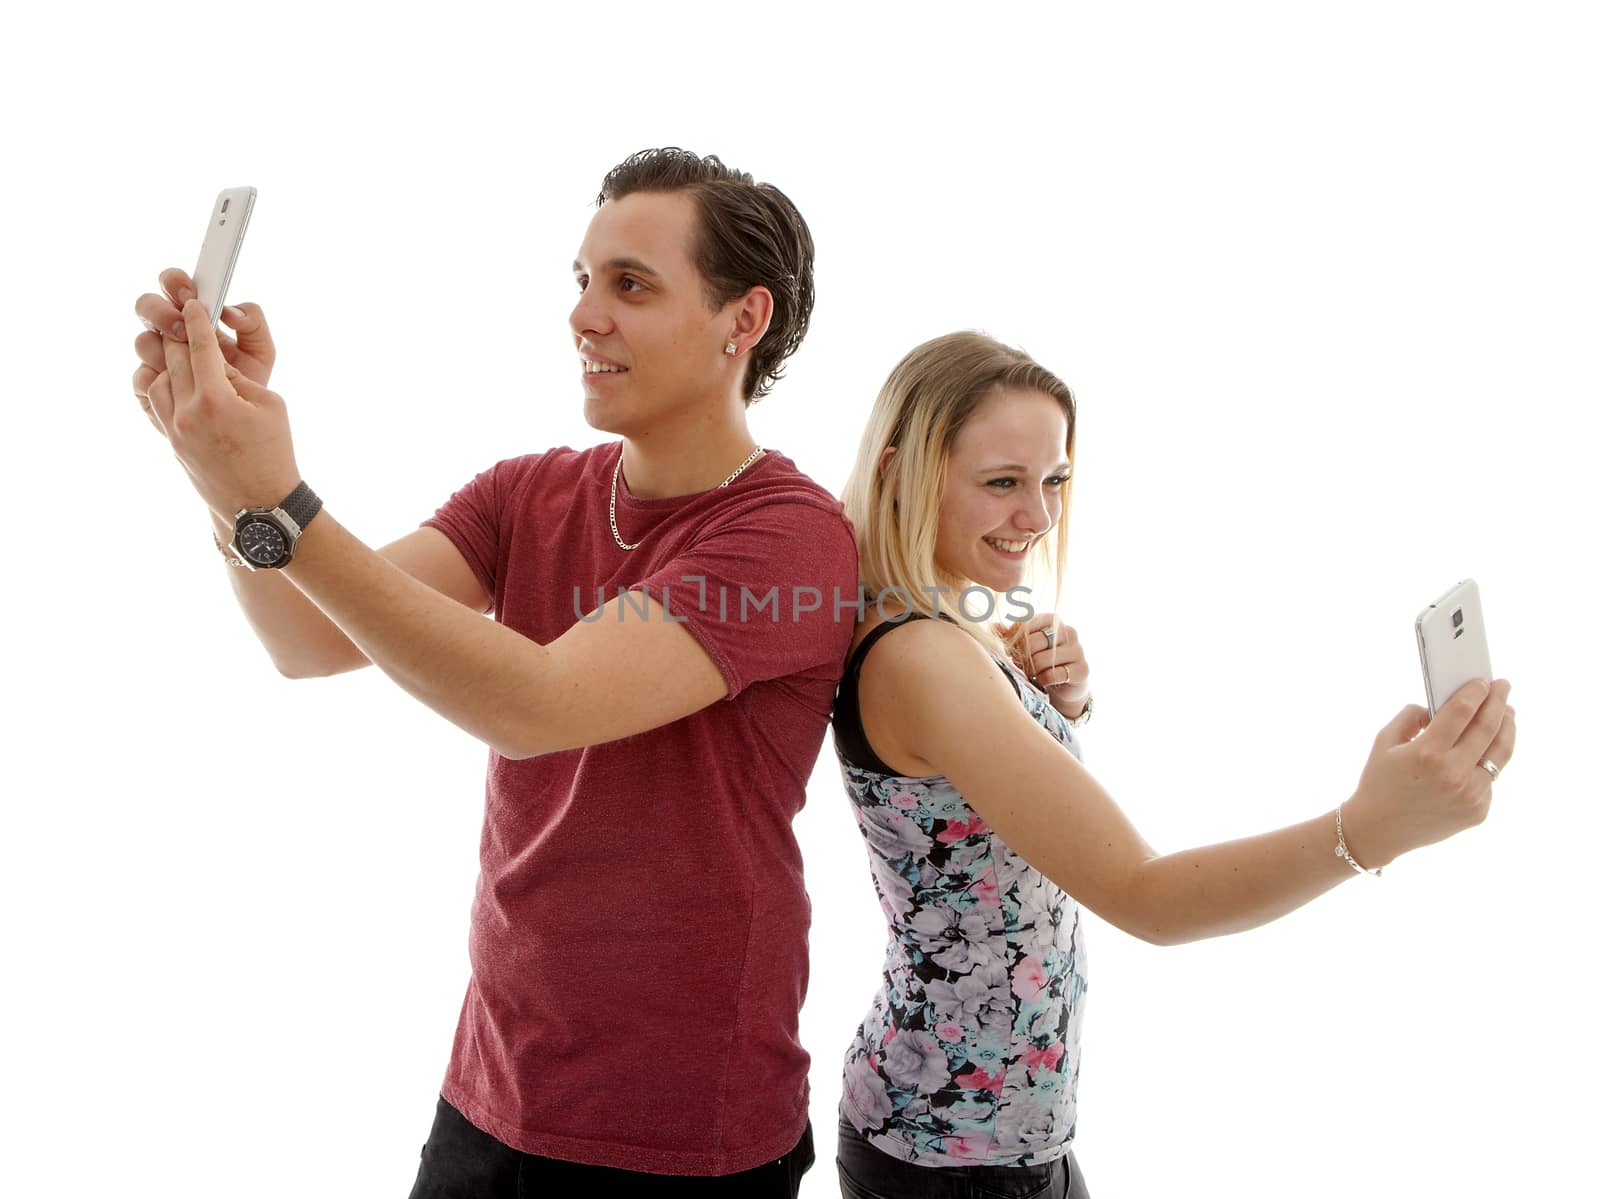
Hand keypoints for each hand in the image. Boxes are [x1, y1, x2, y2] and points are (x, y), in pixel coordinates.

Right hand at [132, 268, 274, 434]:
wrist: (246, 428)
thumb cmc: (252, 383)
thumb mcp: (261, 351)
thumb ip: (253, 324)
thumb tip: (230, 312)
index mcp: (194, 316)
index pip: (174, 285)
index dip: (176, 283)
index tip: (191, 295)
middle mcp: (169, 333)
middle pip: (146, 305)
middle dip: (162, 313)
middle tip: (181, 329)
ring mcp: (156, 360)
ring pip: (142, 341)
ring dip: (160, 347)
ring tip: (186, 362)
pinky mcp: (149, 388)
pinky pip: (141, 378)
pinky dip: (159, 380)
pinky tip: (180, 389)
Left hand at [142, 298, 300, 520]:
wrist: (261, 503)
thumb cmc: (275, 452)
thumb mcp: (269, 406)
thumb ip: (237, 377)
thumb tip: (213, 362)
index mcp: (216, 399)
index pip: (201, 347)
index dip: (198, 321)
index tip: (193, 304)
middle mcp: (188, 412)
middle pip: (174, 358)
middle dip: (181, 336)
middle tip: (188, 322)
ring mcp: (175, 429)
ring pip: (157, 378)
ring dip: (170, 362)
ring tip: (185, 355)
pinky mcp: (171, 441)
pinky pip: (156, 402)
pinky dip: (164, 385)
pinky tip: (178, 381)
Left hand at [1003, 612, 1090, 719]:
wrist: (1065, 685)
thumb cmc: (1041, 661)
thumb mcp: (1026, 647)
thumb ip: (1010, 636)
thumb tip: (993, 626)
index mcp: (1053, 620)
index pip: (1026, 625)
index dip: (1015, 641)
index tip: (1013, 651)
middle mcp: (1068, 631)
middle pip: (1033, 643)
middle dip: (1022, 658)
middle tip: (1021, 666)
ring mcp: (1078, 650)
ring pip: (1042, 659)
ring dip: (1032, 671)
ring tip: (1031, 674)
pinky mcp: (1082, 669)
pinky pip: (1054, 674)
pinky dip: (1044, 680)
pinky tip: (1043, 680)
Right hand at [1341, 678, 1517, 868]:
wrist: (1378, 830)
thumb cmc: (1378, 782)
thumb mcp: (1385, 742)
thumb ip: (1411, 717)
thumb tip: (1437, 708)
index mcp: (1427, 753)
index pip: (1462, 712)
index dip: (1475, 693)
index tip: (1483, 681)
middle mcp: (1453, 773)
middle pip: (1487, 728)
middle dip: (1498, 702)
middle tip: (1503, 686)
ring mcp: (1470, 795)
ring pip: (1499, 754)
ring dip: (1507, 729)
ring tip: (1508, 713)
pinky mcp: (1479, 811)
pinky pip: (1489, 778)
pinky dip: (1487, 760)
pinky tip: (1484, 750)